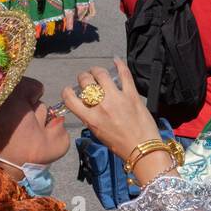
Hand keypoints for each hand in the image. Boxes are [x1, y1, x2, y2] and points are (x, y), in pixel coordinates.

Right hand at [61, 59, 174, 181]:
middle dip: (84, 78)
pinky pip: (124, 74)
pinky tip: (116, 60)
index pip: (70, 98)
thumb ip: (91, 118)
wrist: (143, 150)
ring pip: (101, 74)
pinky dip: (120, 65)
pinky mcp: (132, 95)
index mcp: (90, 119)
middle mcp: (101, 107)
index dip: (67, 91)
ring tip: (97, 72)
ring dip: (97, 70)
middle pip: (85, 82)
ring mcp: (117, 99)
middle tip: (87, 79)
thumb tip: (87, 105)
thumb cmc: (121, 145)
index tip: (70, 90)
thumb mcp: (98, 134)